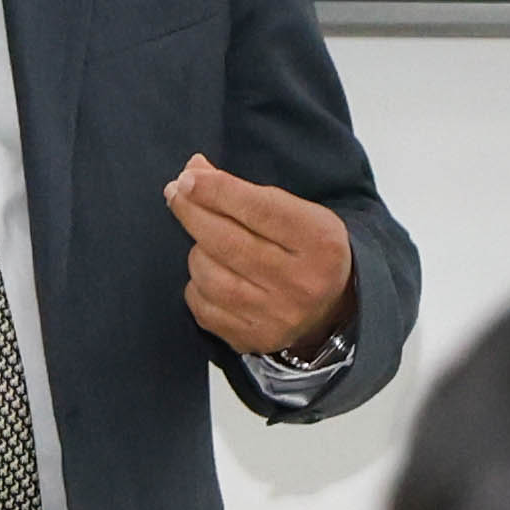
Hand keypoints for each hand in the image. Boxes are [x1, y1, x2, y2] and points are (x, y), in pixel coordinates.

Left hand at [168, 158, 355, 360]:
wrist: (334, 309)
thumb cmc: (308, 250)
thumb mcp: (297, 211)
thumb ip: (247, 191)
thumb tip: (193, 171)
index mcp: (319, 242)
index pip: (260, 210)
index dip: (218, 191)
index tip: (188, 178)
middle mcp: (301, 283)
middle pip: (228, 242)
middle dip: (193, 212)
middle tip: (176, 193)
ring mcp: (276, 316)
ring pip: (210, 275)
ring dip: (197, 251)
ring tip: (205, 242)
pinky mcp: (254, 338)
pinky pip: (203, 306)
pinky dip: (197, 285)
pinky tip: (208, 275)